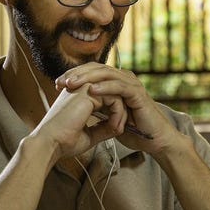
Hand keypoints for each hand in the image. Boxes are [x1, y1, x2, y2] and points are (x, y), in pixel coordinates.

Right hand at [32, 82, 126, 164]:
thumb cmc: (64, 141)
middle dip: (121, 112)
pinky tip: (115, 127)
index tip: (115, 130)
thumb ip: (104, 129)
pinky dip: (119, 113)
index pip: (107, 98)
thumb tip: (119, 128)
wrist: (50, 143)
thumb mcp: (89, 135)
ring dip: (121, 114)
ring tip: (117, 130)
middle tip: (119, 130)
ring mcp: (85, 87)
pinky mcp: (89, 91)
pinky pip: (115, 98)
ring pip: (116, 95)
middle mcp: (82, 89)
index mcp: (80, 97)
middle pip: (113, 94)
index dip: (115, 114)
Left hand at [55, 63, 180, 153]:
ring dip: (87, 78)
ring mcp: (131, 84)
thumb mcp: (108, 115)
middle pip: (96, 69)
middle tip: (60, 81)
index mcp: (115, 81)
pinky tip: (91, 90)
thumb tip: (76, 103)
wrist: (153, 139)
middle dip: (76, 74)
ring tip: (72, 83)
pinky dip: (105, 87)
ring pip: (105, 75)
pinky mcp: (137, 92)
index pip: (90, 71)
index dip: (73, 75)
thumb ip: (96, 106)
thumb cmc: (132, 128)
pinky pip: (119, 86)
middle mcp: (123, 78)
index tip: (57, 85)